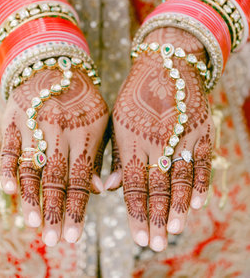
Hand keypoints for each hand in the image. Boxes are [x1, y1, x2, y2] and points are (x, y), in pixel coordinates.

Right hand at [0, 67, 107, 245]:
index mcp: (85, 132)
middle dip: (54, 211)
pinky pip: (10, 146)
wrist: (55, 65)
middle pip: (55, 177)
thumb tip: (100, 191)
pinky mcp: (15, 118)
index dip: (76, 208)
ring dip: (31, 197)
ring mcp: (36, 123)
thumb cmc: (83, 99)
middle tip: (53, 239)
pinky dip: (8, 167)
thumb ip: (99, 155)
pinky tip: (10, 188)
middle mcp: (60, 129)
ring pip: (32, 166)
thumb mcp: (100, 121)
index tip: (73, 235)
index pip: (80, 178)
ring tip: (32, 223)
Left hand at [110, 27, 213, 250]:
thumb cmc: (135, 94)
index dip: (136, 212)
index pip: (132, 183)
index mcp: (130, 138)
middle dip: (156, 218)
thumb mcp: (117, 120)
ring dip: (178, 207)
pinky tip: (198, 203)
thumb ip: (113, 154)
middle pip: (157, 186)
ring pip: (180, 178)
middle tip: (156, 244)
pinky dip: (200, 182)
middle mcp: (154, 140)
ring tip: (175, 230)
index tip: (139, 237)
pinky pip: (201, 160)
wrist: (165, 62)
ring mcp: (179, 134)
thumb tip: (106, 188)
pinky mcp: (199, 128)